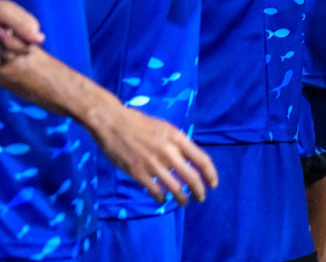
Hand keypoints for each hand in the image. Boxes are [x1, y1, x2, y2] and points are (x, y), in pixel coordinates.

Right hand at [86, 102, 217, 205]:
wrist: (112, 122)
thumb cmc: (139, 123)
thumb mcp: (165, 127)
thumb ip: (177, 143)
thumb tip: (189, 159)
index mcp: (177, 138)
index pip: (202, 159)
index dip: (211, 174)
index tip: (213, 184)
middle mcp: (168, 151)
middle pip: (192, 177)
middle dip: (199, 191)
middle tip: (201, 198)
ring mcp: (153, 163)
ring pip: (175, 188)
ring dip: (182, 199)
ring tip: (184, 202)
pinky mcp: (138, 172)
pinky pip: (155, 191)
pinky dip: (161, 198)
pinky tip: (163, 199)